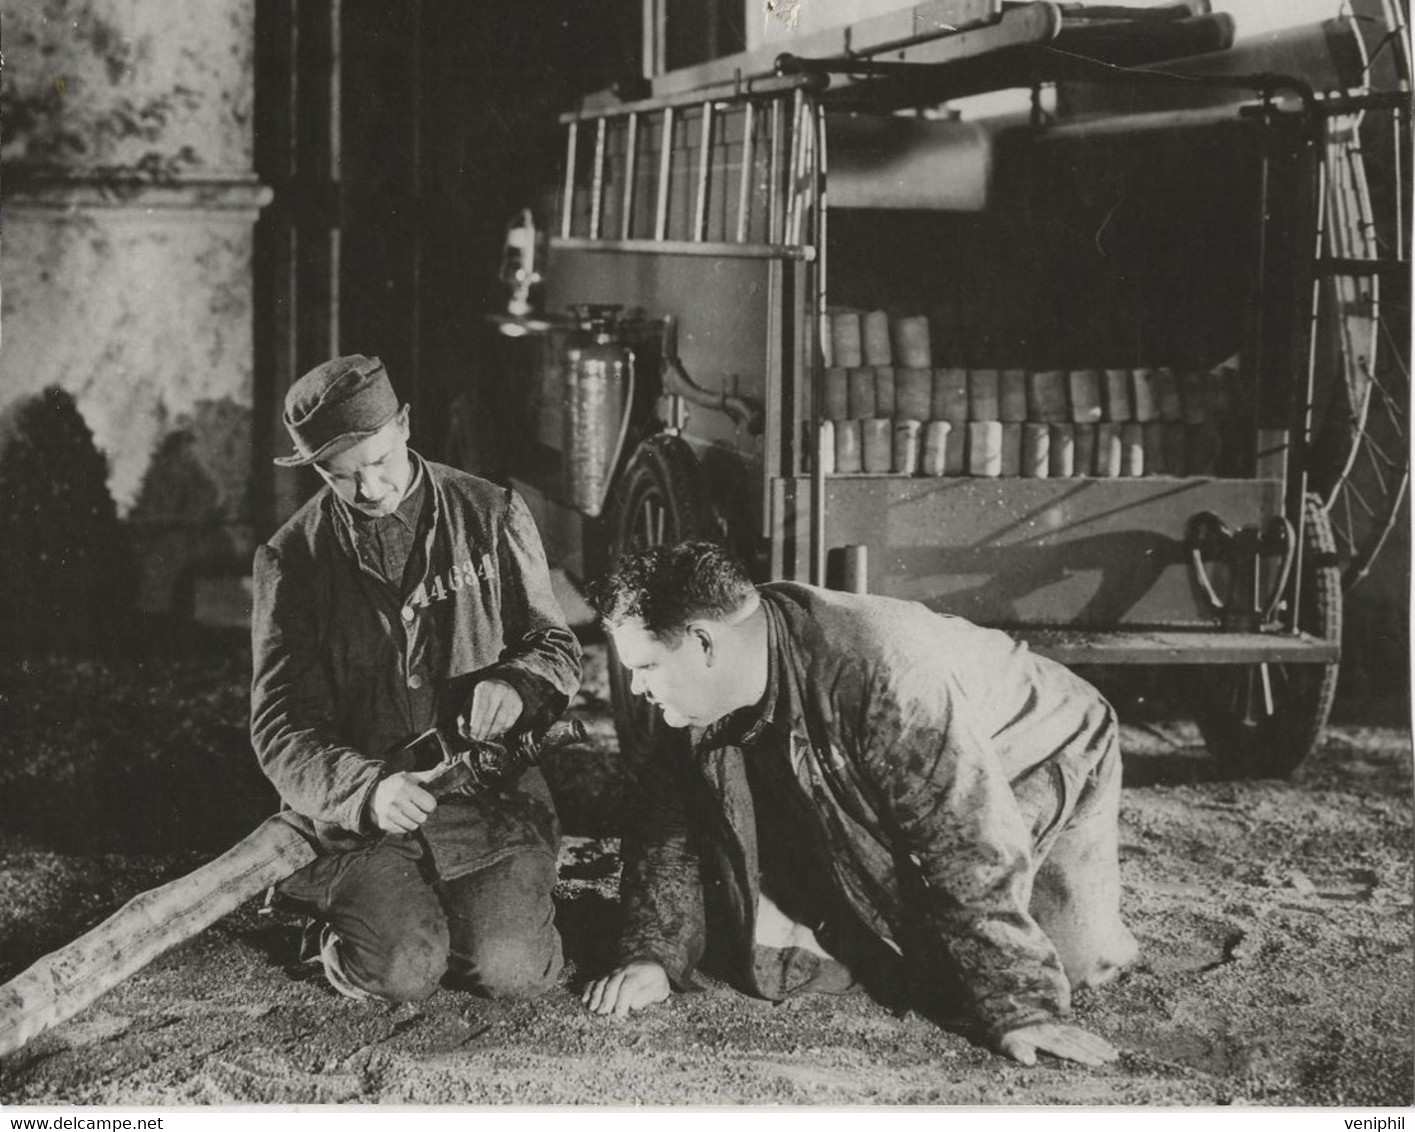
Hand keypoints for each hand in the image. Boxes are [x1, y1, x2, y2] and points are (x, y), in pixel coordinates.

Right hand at [369, 768, 438, 833]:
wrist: (371, 793)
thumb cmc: (397, 784)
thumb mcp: (411, 777)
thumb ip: (429, 775)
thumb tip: (445, 766)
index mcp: (405, 786)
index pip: (429, 804)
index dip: (430, 804)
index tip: (426, 802)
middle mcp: (396, 799)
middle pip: (422, 818)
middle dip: (422, 814)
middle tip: (417, 808)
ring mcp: (388, 812)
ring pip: (413, 826)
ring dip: (414, 821)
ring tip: (409, 813)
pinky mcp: (384, 823)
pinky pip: (403, 831)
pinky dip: (404, 826)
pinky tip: (400, 817)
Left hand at [458, 679, 523, 740]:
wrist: (503, 685)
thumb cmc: (483, 697)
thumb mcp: (471, 701)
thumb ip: (464, 716)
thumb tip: (464, 730)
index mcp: (485, 688)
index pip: (480, 709)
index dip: (476, 724)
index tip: (472, 734)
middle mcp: (499, 690)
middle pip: (490, 716)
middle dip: (483, 731)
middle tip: (479, 739)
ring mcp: (510, 697)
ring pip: (500, 721)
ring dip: (492, 733)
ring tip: (487, 737)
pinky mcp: (518, 705)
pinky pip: (509, 722)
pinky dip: (502, 730)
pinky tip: (496, 732)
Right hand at [581, 961, 670, 1016]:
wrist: (649, 966)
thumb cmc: (655, 983)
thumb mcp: (659, 989)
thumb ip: (648, 995)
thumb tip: (634, 1004)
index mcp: (639, 973)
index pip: (628, 985)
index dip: (622, 999)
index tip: (618, 1014)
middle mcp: (624, 970)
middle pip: (613, 983)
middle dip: (607, 998)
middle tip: (602, 1013)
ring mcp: (613, 972)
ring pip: (602, 982)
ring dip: (596, 995)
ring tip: (592, 1008)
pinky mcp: (606, 977)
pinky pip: (595, 981)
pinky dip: (588, 989)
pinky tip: (584, 999)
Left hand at [996, 1022, 1118, 1067]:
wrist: (999, 1003)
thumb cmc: (1001, 1028)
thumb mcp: (1005, 1041)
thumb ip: (1017, 1050)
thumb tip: (1029, 1061)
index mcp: (1041, 1035)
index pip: (1064, 1047)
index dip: (1080, 1055)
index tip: (1097, 1062)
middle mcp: (1051, 1029)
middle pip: (1077, 1040)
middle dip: (1096, 1050)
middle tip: (1113, 1057)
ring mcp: (1054, 1026)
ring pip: (1080, 1034)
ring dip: (1096, 1043)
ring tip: (1112, 1051)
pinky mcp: (1054, 1024)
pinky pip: (1075, 1030)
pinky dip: (1088, 1036)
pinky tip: (1097, 1041)